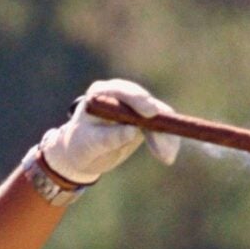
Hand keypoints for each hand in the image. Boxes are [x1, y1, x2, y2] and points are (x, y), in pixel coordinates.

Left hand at [40, 79, 180, 184]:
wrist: (84, 155)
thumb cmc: (81, 146)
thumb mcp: (90, 144)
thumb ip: (109, 137)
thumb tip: (133, 131)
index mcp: (101, 94)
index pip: (122, 91)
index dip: (138, 100)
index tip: (151, 114)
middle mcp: (121, 95)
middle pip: (147, 102)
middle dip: (159, 123)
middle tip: (163, 145)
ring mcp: (135, 106)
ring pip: (160, 115)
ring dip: (167, 136)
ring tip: (167, 157)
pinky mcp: (147, 120)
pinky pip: (164, 126)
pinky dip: (168, 140)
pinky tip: (168, 156)